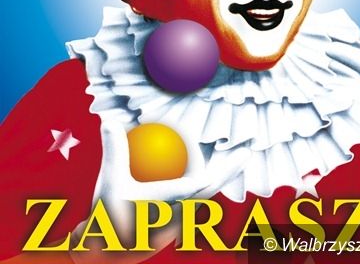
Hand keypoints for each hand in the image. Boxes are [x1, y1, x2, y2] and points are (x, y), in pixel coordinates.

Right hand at [92, 119, 248, 239]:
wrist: (103, 254)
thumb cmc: (106, 219)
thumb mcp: (109, 182)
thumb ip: (114, 151)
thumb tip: (110, 120)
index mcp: (167, 209)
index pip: (200, 187)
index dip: (219, 170)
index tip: (233, 153)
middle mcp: (178, 219)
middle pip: (211, 191)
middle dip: (229, 173)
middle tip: (245, 154)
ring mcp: (176, 224)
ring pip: (202, 197)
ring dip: (215, 180)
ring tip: (225, 159)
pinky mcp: (171, 226)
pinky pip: (189, 200)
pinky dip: (196, 185)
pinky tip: (189, 169)